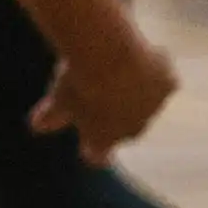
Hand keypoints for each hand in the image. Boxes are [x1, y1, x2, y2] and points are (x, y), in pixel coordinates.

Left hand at [27, 7, 178, 161]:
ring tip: (124, 66)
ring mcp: (153, 109)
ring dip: (139, 92)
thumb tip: (37, 126)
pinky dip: (155, 69)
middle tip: (105, 94)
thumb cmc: (77, 80)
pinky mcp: (169, 85)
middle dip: (119, 116)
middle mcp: (133, 130)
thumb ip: (51, 115)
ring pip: (148, 102)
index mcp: (102, 140)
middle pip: (128, 129)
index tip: (88, 143)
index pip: (98, 155)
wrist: (109, 56)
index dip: (93, 149)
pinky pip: (162, 79)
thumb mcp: (58, 99)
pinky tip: (143, 52)